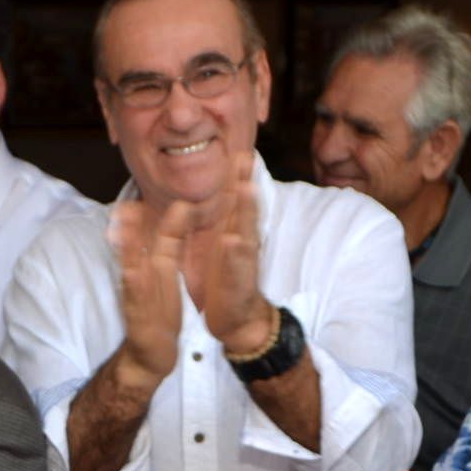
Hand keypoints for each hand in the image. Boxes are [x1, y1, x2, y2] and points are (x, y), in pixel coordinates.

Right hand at [107, 198, 187, 383]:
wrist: (152, 354)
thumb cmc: (160, 312)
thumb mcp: (167, 273)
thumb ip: (170, 242)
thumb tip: (178, 211)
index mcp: (156, 267)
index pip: (156, 237)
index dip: (153, 216)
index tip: (145, 192)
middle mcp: (143, 279)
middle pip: (136, 249)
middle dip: (129, 229)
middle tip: (123, 206)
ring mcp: (138, 297)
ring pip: (132, 268)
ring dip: (125, 252)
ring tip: (118, 232)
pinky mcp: (140, 315)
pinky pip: (137, 297)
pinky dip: (134, 283)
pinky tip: (131, 270)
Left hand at [195, 151, 271, 352]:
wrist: (237, 319)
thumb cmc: (227, 280)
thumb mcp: (224, 246)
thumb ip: (225, 222)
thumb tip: (226, 197)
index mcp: (233, 234)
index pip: (235, 202)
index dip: (237, 178)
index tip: (238, 151)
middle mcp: (241, 243)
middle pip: (245, 209)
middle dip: (246, 183)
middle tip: (245, 157)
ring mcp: (242, 262)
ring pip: (245, 231)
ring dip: (246, 210)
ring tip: (246, 188)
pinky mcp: (238, 282)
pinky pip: (236, 266)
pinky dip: (235, 253)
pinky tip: (234, 239)